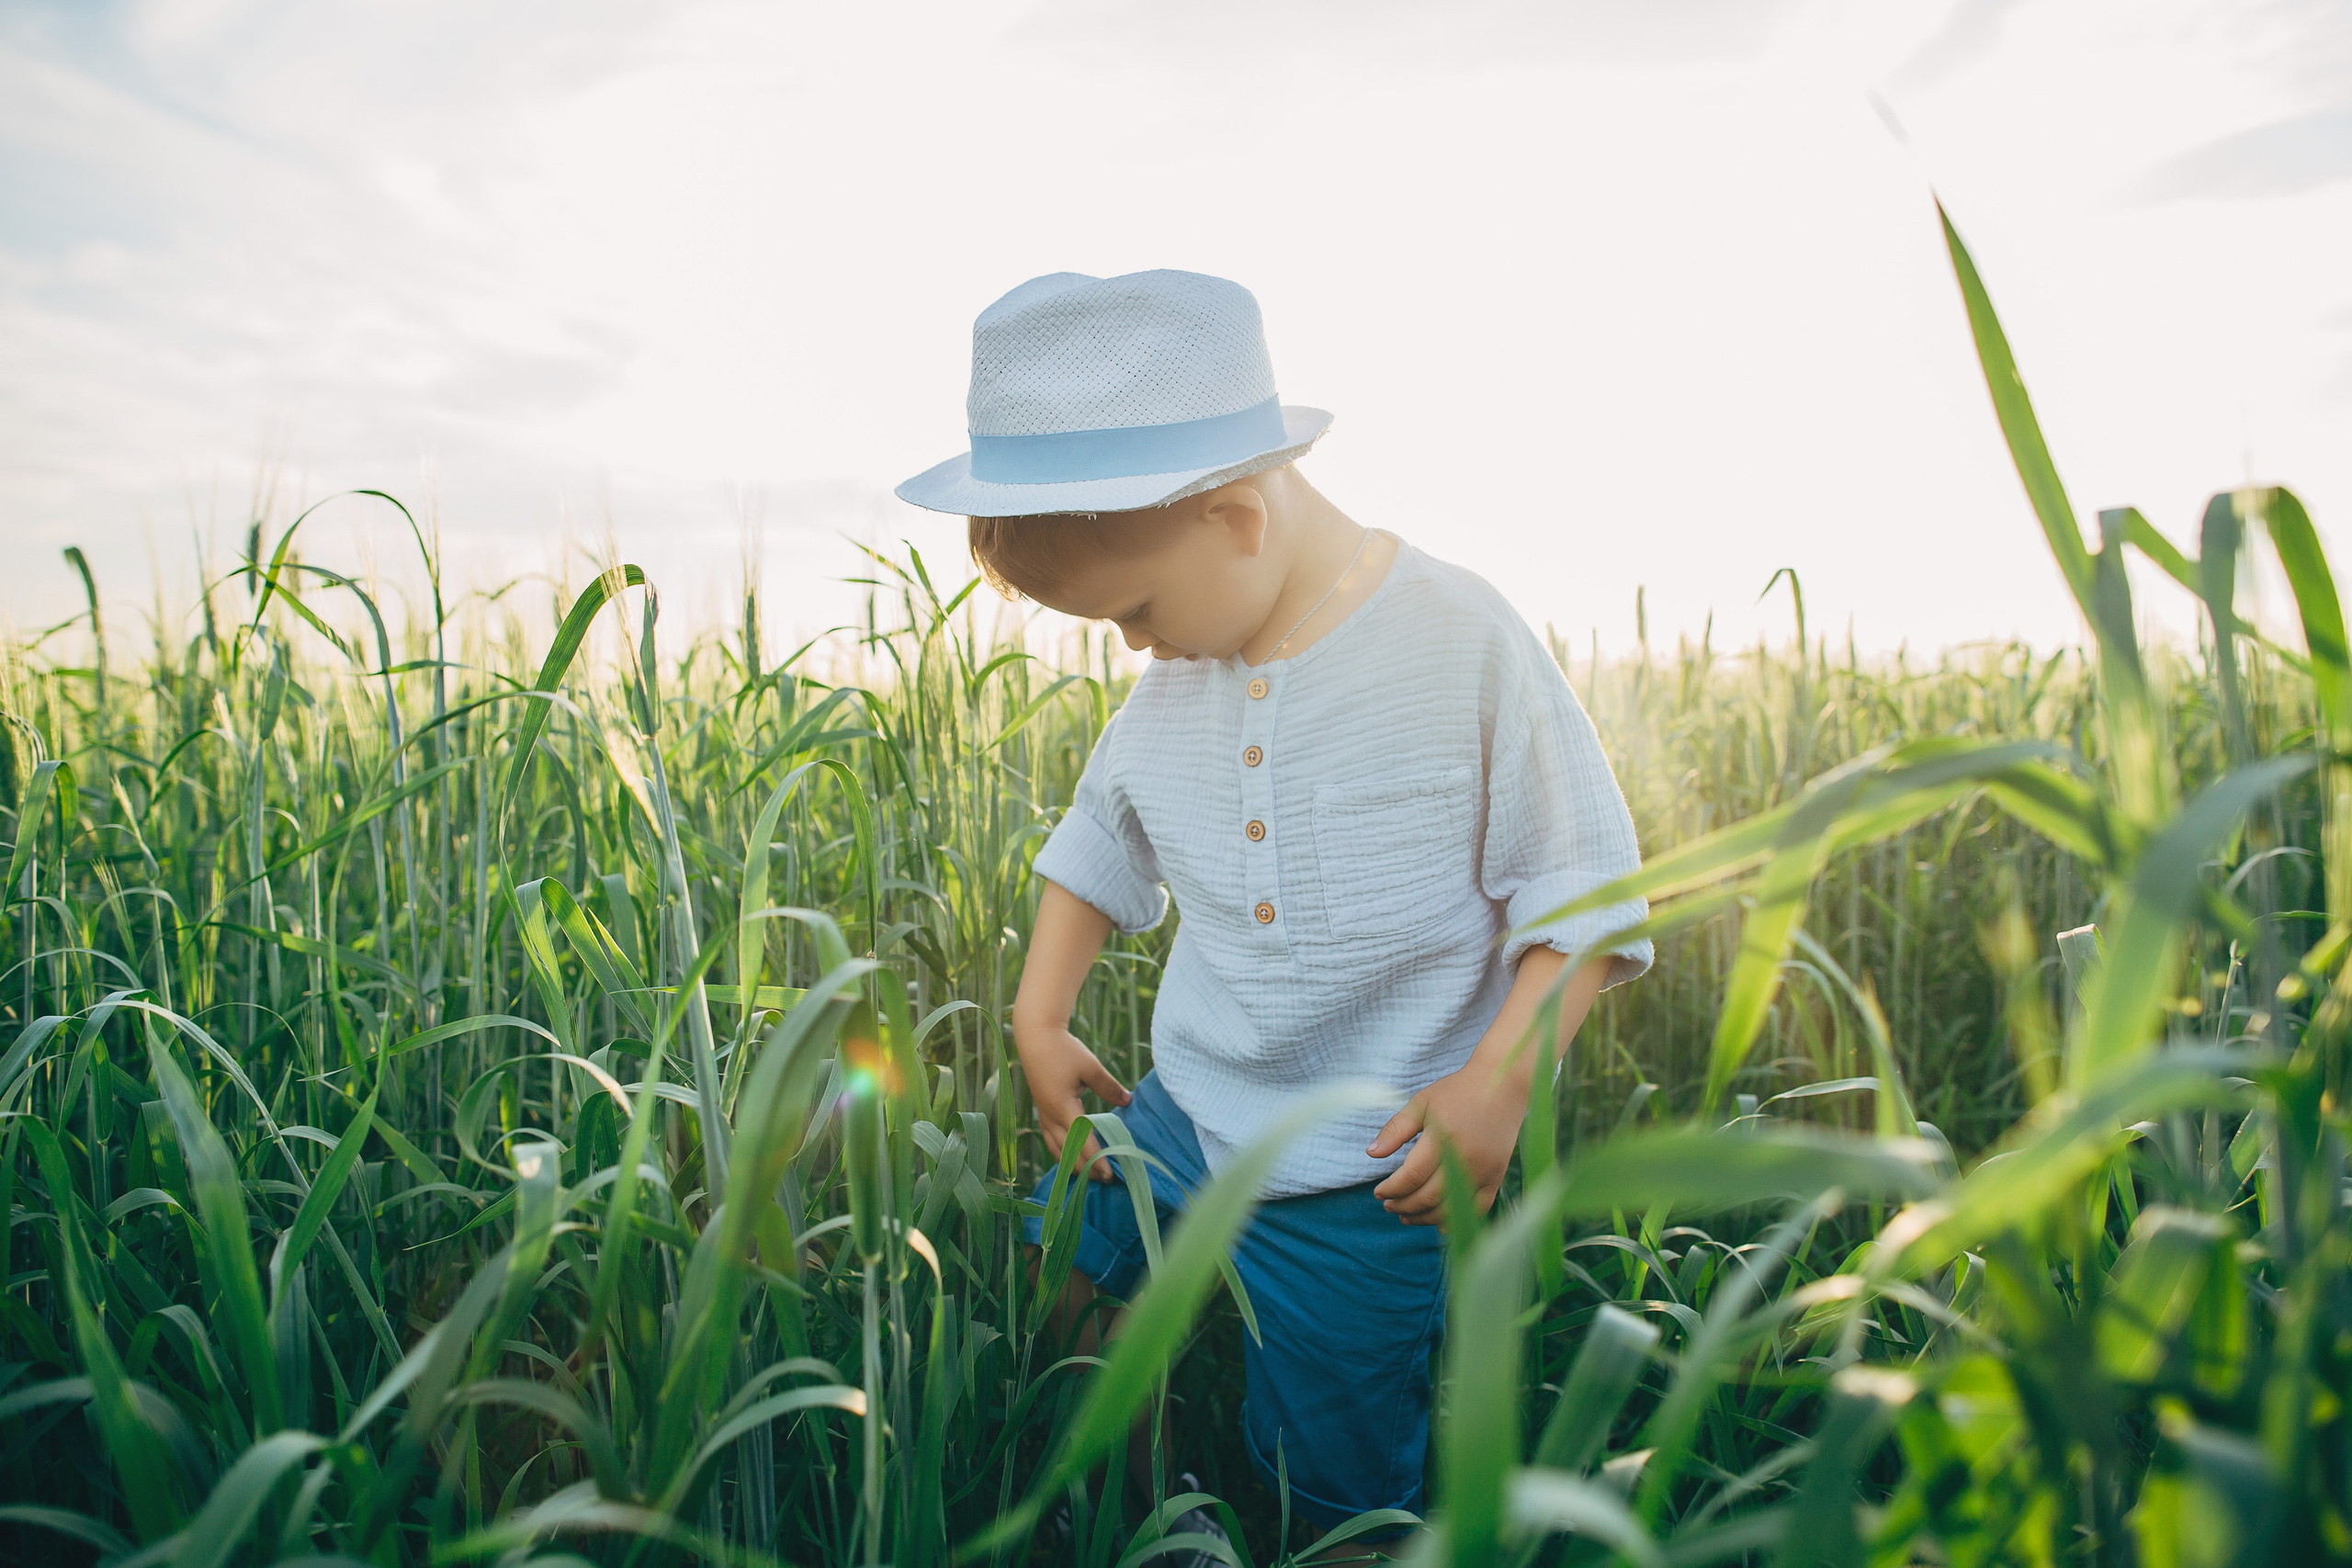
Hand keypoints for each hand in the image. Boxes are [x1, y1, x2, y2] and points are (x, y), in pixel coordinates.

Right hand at [1015, 1024, 1131, 1181]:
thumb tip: (1128, 1102)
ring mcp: (1044, 1115)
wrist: (1036, 1039)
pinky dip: (1062, 1154)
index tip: (1109, 1173)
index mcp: (1063, 1107)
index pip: (1082, 1140)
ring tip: (1090, 1175)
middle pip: (1069, 1151)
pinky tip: (1071, 1159)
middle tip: (1107, 1179)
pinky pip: (1051, 1141)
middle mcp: (1051, 1116)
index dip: (1096, 1159)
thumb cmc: (1064, 1050)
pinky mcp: (1042, 1112)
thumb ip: (1109, 1087)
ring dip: (1073, 1164)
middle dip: (1087, 1167)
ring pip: (1057, 1149)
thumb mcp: (1091, 1066)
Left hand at [1366, 1064, 1526, 1225]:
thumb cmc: (1456, 1092)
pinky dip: (1458, 1220)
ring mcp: (1483, 1171)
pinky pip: (1477, 1208)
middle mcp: (1465, 1159)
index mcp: (1442, 1138)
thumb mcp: (1421, 1103)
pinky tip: (1438, 1224)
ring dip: (1423, 1217)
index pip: (1411, 1176)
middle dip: (1403, 1206)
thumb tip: (1371, 1153)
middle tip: (1388, 1206)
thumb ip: (1396, 1129)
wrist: (1501, 1085)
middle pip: (1428, 1196)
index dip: (1391, 1189)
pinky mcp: (1496, 1177)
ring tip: (1406, 1216)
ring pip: (1450, 1208)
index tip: (1378, 1193)